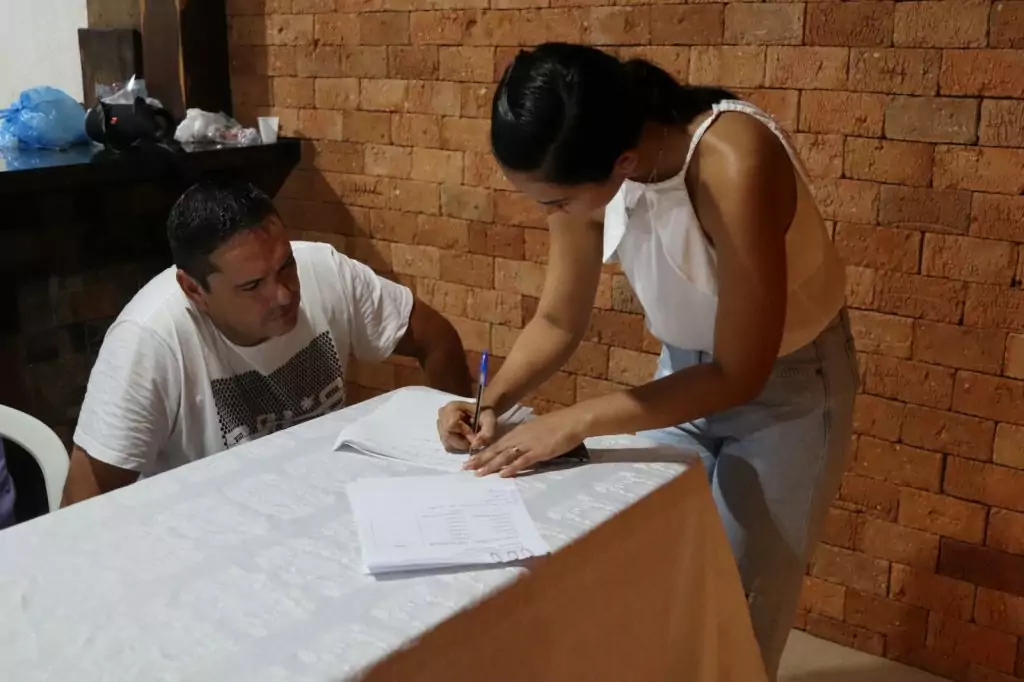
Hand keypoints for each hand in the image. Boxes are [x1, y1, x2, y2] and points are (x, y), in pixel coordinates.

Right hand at [437, 401, 495, 452]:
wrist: (480, 413)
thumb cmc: (485, 414)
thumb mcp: (490, 421)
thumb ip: (486, 433)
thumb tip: (475, 445)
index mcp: (451, 407)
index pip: (451, 425)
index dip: (464, 434)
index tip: (475, 435)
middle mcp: (442, 415)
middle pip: (448, 436)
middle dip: (463, 441)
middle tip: (474, 439)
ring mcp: (439, 424)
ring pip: (447, 442)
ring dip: (460, 444)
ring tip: (470, 437)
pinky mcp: (440, 432)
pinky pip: (447, 445)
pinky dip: (457, 446)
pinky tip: (464, 439)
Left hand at [464, 409, 583, 477]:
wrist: (572, 421)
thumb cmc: (557, 424)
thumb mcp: (536, 429)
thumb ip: (525, 437)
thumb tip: (516, 446)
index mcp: (518, 432)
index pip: (495, 444)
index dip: (482, 452)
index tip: (470, 460)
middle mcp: (519, 437)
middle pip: (495, 450)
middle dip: (480, 459)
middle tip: (466, 468)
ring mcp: (528, 444)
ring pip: (505, 456)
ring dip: (491, 465)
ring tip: (478, 473)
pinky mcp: (539, 452)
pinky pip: (522, 461)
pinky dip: (512, 468)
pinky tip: (503, 474)